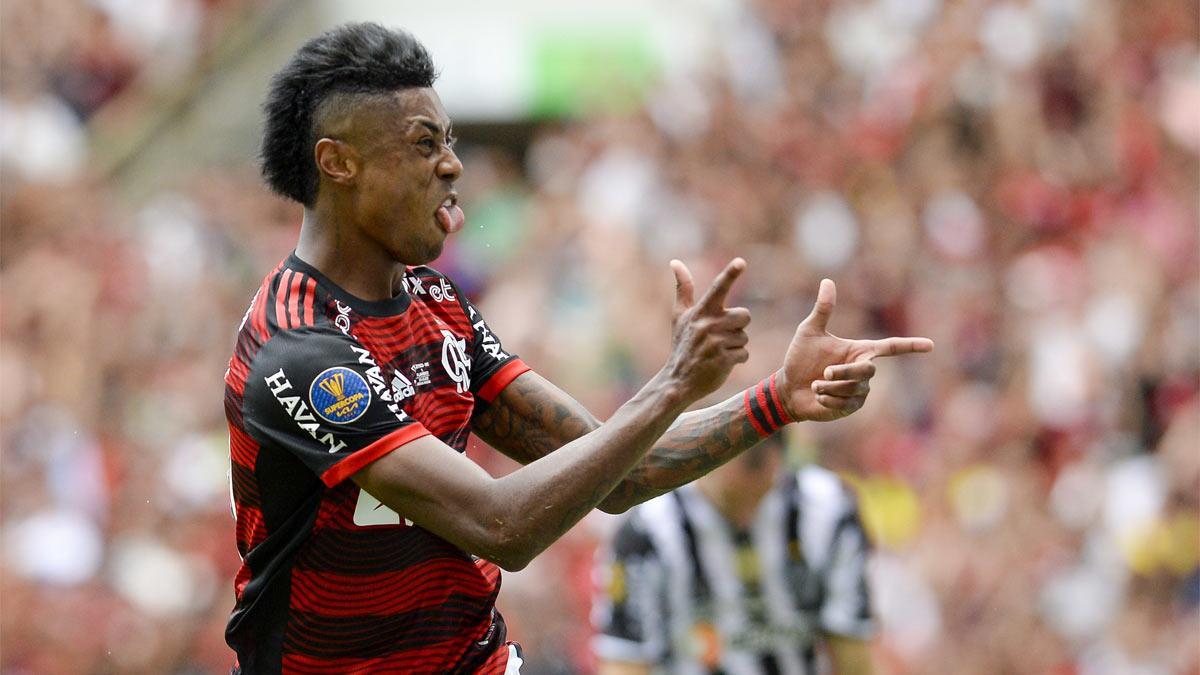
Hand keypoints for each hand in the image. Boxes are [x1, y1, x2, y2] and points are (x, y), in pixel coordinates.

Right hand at [663, 258, 751, 403]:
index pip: (718, 288)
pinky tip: (721, 362)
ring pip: (744, 336)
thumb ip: (683, 289)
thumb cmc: (682, 345)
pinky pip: (744, 354)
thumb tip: (675, 262)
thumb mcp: (679, 316)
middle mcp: (708, 324)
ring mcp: (716, 343)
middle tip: (720, 336)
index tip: (741, 262)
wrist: (678, 381)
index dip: (730, 274)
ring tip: (717, 351)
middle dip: (737, 326)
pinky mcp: (724, 360)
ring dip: (735, 345)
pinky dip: (737, 359)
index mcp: (700, 312)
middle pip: (745, 315)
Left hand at [778, 279, 932, 421]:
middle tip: (824, 373)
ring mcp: (860, 390)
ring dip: (829, 386)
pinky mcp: (851, 407)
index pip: (891, 347)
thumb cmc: (800, 359)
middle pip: (868, 371)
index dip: (910, 346)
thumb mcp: (809, 331)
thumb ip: (823, 310)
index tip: (930, 345)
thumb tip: (828, 281)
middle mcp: (864, 370)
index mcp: (859, 350)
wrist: (788, 388)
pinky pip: (846, 402)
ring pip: (854, 388)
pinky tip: (818, 396)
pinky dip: (827, 398)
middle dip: (845, 372)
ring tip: (815, 384)